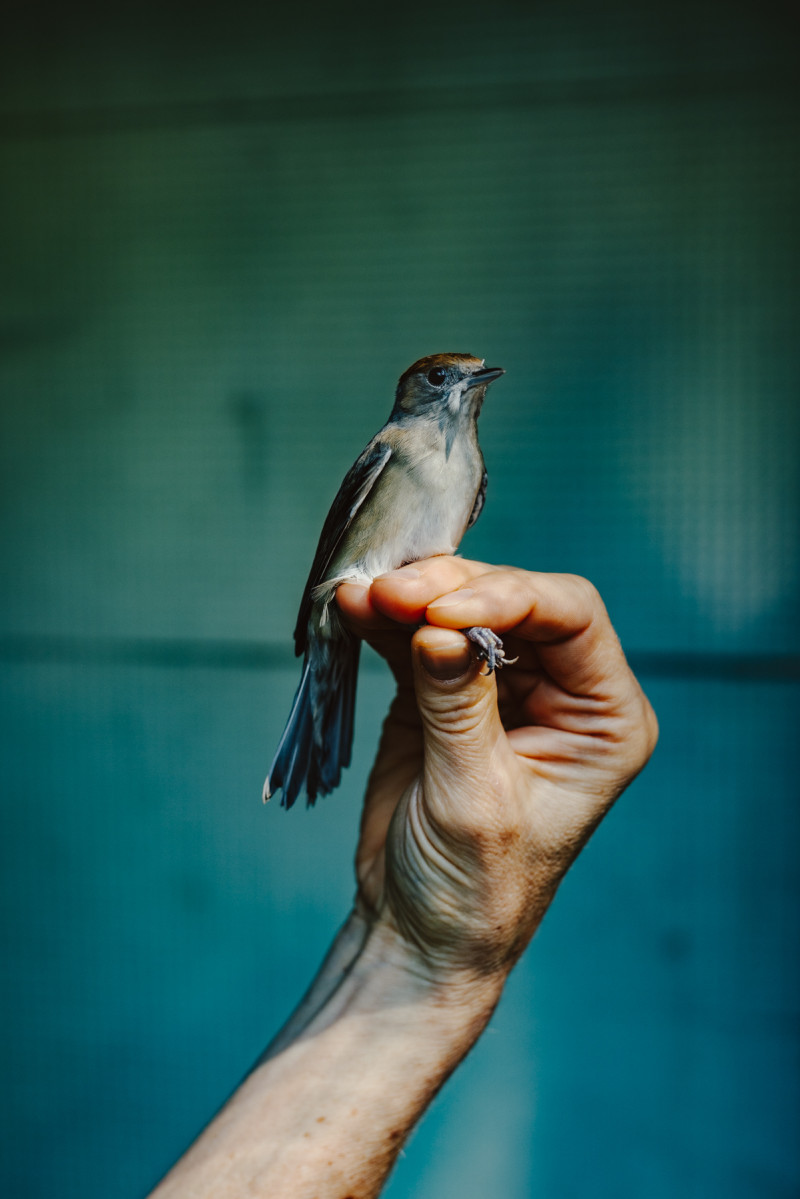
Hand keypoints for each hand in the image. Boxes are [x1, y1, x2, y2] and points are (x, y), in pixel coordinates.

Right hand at [337, 558, 657, 984]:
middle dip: (450, 591)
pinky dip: (385, 623)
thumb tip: (437, 628)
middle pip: (513, 601)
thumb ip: (459, 707)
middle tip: (390, 594)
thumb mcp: (474, 799)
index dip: (509, 599)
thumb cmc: (473, 888)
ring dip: (410, 598)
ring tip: (363, 595)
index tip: (441, 613)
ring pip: (460, 609)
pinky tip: (355, 609)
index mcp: (602, 718)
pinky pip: (415, 638)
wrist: (418, 932)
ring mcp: (500, 687)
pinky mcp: (442, 691)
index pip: (572, 617)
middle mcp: (561, 690)